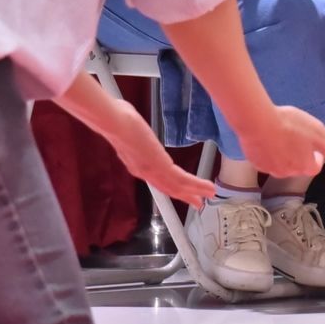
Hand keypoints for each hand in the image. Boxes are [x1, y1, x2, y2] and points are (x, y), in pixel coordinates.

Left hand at [95, 96, 215, 207]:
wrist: (114, 123)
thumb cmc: (119, 120)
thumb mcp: (131, 132)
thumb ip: (138, 137)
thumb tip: (138, 130)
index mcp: (138, 166)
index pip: (159, 182)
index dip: (173, 189)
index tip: (184, 192)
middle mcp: (145, 173)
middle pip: (169, 189)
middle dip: (186, 196)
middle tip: (199, 203)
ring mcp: (152, 171)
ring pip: (178, 187)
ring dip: (195, 191)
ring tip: (210, 194)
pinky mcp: (160, 166)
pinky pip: (181, 179)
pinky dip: (196, 184)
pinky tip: (207, 186)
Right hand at [235, 105, 324, 178]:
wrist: (258, 123)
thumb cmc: (291, 126)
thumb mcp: (319, 134)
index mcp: (306, 167)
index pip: (315, 165)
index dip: (316, 154)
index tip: (312, 142)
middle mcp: (288, 173)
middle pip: (298, 165)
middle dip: (299, 152)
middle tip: (296, 134)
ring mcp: (270, 169)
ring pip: (281, 162)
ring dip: (283, 152)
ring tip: (281, 134)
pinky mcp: (256, 163)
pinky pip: (266, 159)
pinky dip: (268, 151)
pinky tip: (268, 137)